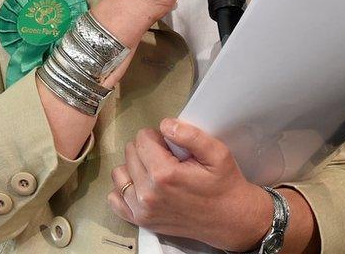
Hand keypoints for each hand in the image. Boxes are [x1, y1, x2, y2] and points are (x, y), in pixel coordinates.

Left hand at [107, 119, 271, 251]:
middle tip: (169, 158)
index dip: (158, 136)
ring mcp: (141, 210)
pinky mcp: (140, 221)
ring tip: (156, 170)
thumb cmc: (224, 185)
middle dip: (147, 149)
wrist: (230, 220)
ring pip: (119, 173)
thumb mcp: (217, 153)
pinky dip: (125, 189)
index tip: (172, 145)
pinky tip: (144, 185)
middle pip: (130, 153)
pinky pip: (115, 198)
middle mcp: (147, 194)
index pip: (142, 138)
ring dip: (134, 167)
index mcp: (164, 174)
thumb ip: (190, 135)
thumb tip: (165, 124)